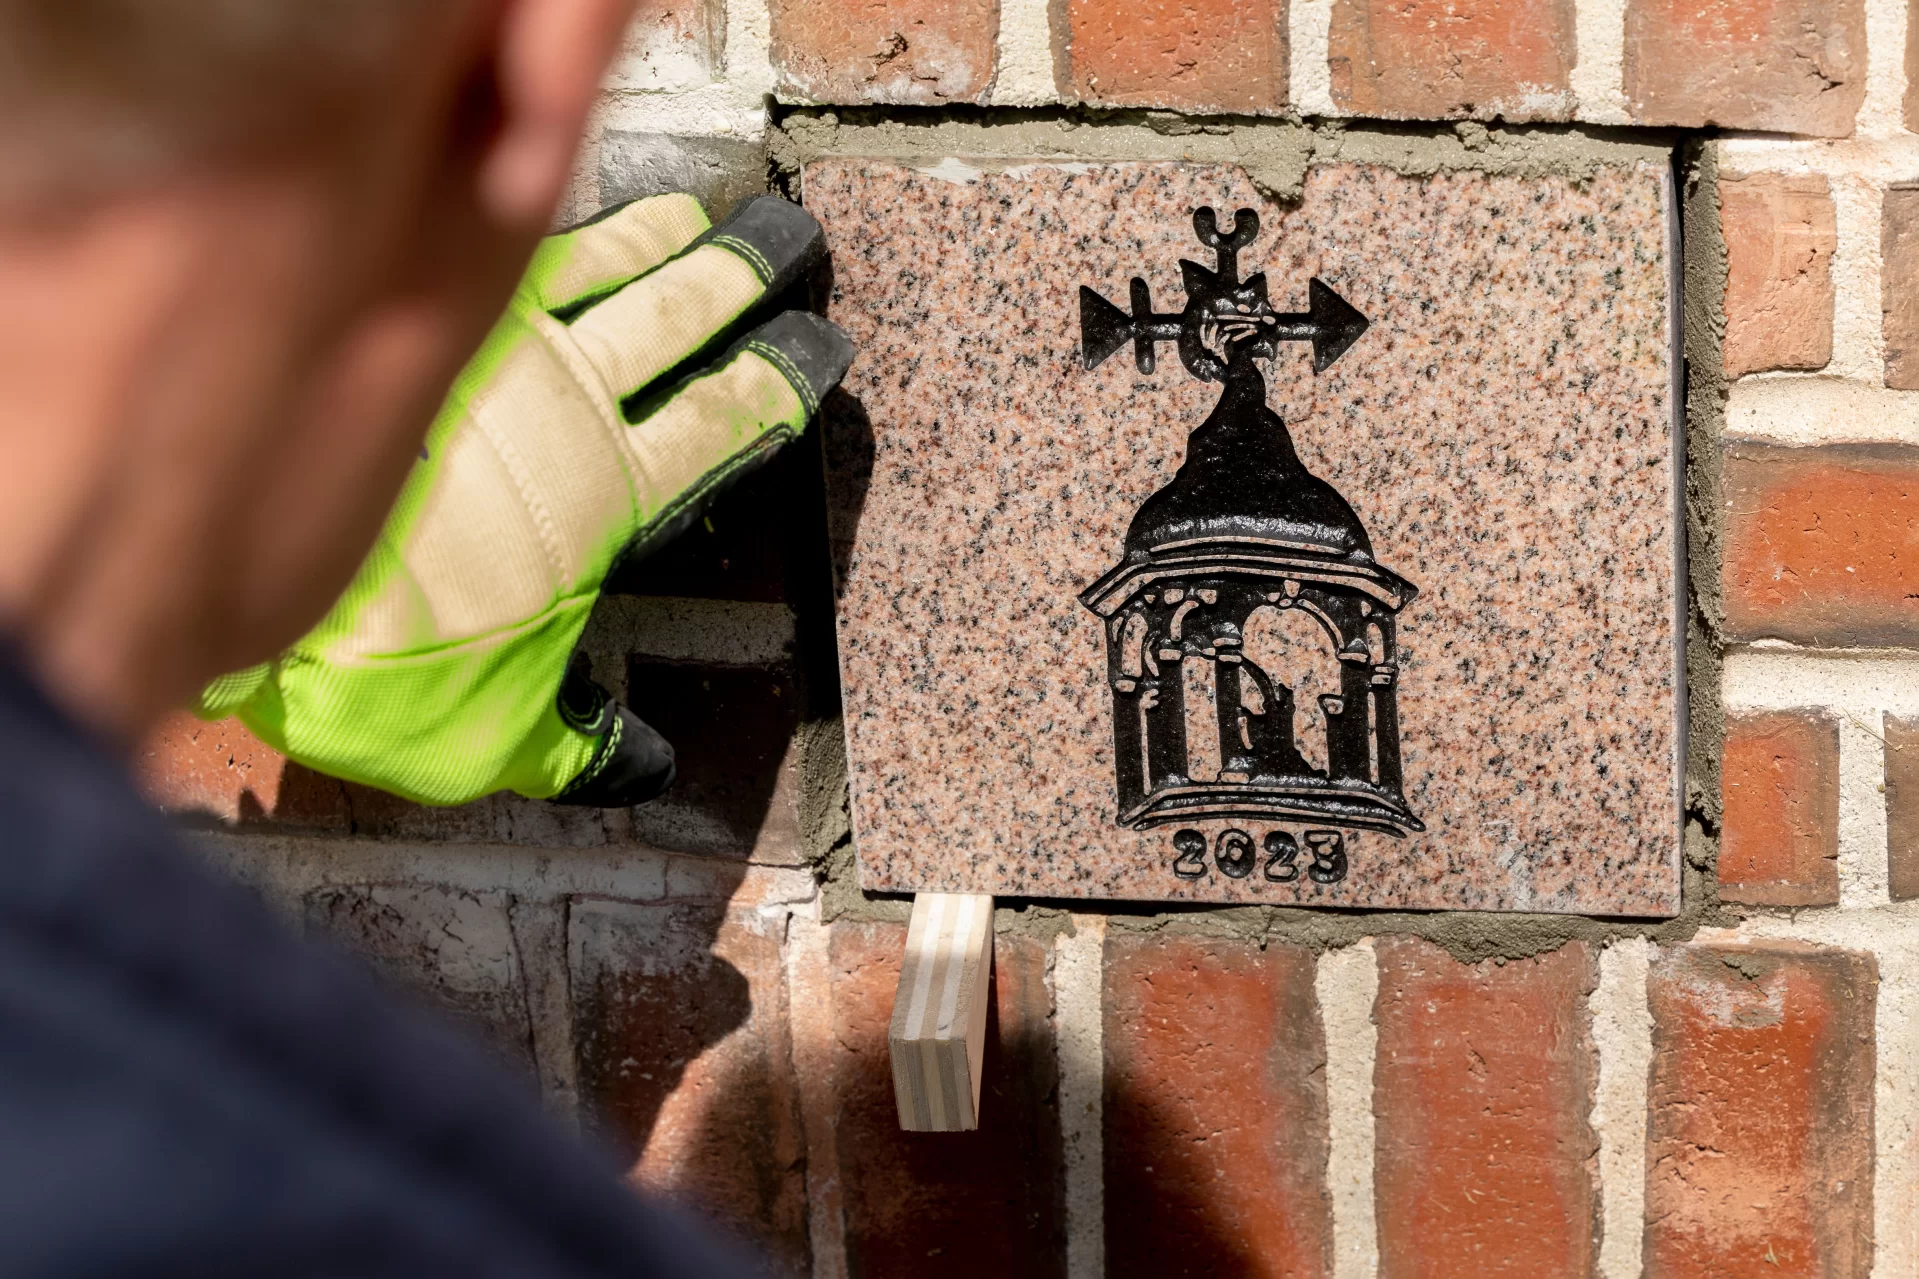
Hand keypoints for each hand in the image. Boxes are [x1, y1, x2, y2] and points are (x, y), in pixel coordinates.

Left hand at [196, 194, 851, 807]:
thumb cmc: (391, 668)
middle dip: (743, 278)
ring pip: (603, 263)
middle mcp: (567, 403)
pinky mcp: (411, 315)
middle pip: (681, 316)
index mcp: (611, 493)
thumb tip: (646, 772)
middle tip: (790, 244)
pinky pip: (505, 248)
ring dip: (658, 236)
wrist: (260, 581)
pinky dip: (549, 226)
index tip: (819, 350)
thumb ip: (581, 748)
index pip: (728, 419)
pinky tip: (558, 208)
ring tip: (701, 214)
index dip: (780, 380)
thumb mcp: (499, 737)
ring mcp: (490, 346)